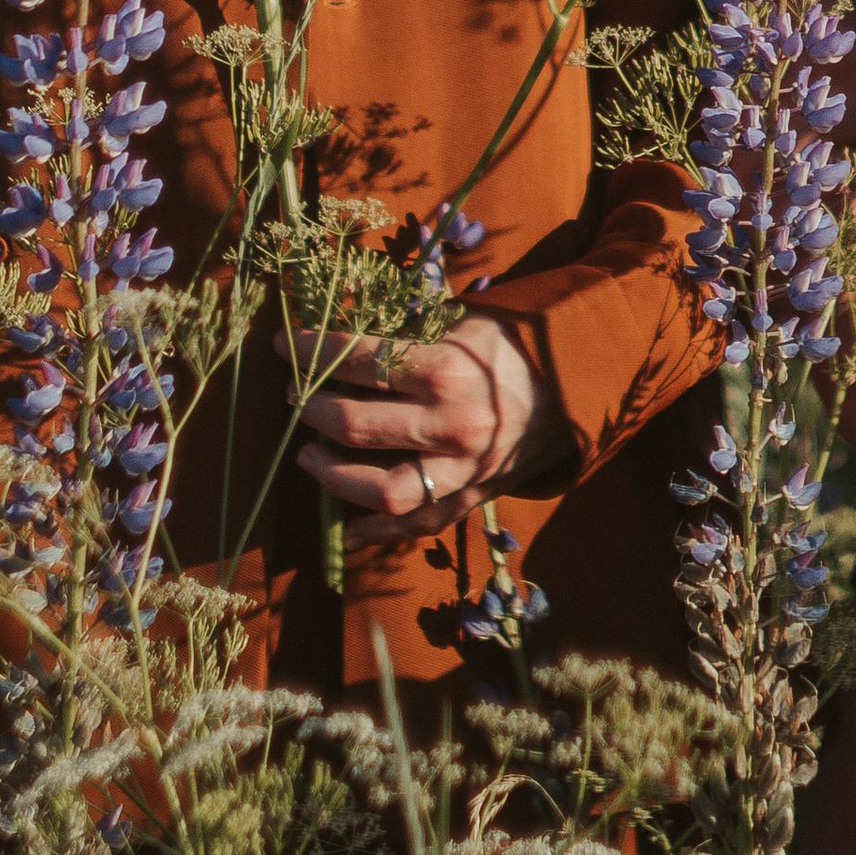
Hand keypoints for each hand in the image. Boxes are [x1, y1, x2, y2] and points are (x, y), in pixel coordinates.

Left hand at [289, 312, 568, 538]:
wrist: (572, 389)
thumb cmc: (507, 348)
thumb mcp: (459, 324)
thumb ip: (402, 333)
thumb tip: (333, 336)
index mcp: (446, 370)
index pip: (358, 360)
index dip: (312, 349)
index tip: (284, 343)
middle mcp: (451, 425)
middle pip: (354, 425)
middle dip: (311, 407)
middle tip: (295, 396)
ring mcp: (461, 471)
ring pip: (377, 488)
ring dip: (330, 473)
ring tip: (308, 455)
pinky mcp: (469, 500)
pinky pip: (412, 525)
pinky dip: (372, 530)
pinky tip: (342, 523)